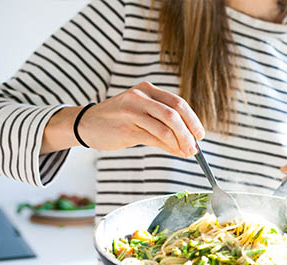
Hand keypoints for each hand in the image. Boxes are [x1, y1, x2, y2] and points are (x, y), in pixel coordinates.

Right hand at [42, 81, 204, 156]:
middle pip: (174, 113)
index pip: (177, 103)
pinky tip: (175, 152)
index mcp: (148, 90)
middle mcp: (140, 96)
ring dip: (180, 142)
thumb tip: (189, 143)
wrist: (86, 123)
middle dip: (189, 132)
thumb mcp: (142, 115)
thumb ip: (163, 124)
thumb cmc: (119, 120)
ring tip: (186, 152)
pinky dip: (168, 147)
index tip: (200, 135)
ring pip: (166, 127)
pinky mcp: (126, 127)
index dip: (193, 119)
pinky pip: (154, 138)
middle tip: (195, 147)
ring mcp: (132, 110)